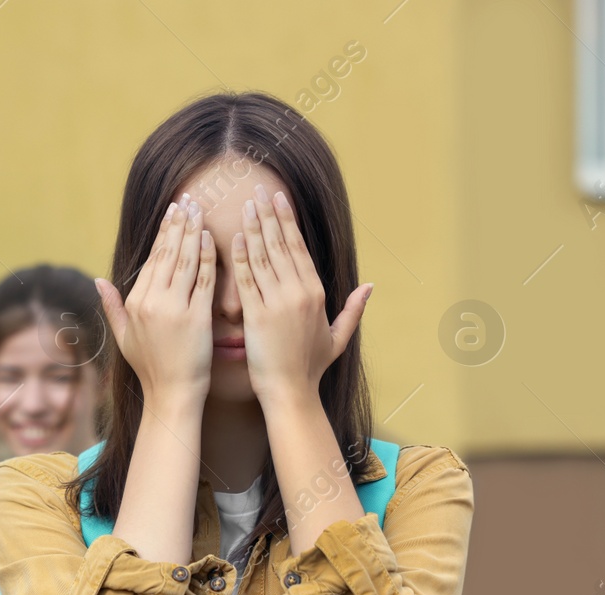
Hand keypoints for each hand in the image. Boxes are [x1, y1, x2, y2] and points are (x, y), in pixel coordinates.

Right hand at [95, 193, 217, 405]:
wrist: (172, 394)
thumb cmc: (150, 368)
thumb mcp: (123, 337)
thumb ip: (112, 306)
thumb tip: (97, 281)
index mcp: (135, 303)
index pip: (151, 260)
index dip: (163, 234)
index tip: (172, 212)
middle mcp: (152, 303)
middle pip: (167, 254)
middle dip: (178, 224)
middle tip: (187, 200)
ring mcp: (174, 309)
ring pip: (185, 261)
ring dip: (193, 233)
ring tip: (199, 210)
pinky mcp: (197, 317)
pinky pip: (203, 280)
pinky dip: (208, 257)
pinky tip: (212, 238)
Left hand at [233, 184, 371, 404]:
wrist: (291, 393)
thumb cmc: (310, 368)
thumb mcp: (338, 338)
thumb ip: (353, 310)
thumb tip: (370, 286)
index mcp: (317, 293)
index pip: (300, 249)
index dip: (288, 223)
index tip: (280, 201)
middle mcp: (299, 293)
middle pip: (282, 246)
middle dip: (269, 216)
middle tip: (258, 192)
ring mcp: (278, 303)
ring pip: (264, 258)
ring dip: (254, 229)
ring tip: (244, 206)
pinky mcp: (257, 316)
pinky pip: (248, 281)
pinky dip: (241, 258)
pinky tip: (234, 238)